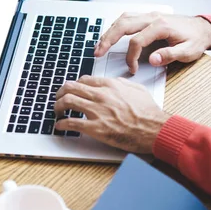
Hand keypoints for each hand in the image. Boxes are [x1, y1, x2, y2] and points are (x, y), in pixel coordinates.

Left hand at [54, 76, 170, 153]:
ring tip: (56, 111)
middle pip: (71, 88)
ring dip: (58, 106)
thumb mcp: (137, 89)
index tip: (71, 90)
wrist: (154, 129)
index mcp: (110, 85)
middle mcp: (101, 95)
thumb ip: (122, 83)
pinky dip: (62, 123)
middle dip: (60, 93)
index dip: (74, 85)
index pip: (84, 80)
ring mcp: (97, 111)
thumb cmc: (148, 112)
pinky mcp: (96, 128)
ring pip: (67, 102)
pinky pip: (72, 122)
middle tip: (58, 99)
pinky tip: (60, 125)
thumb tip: (114, 82)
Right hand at [94, 12, 210, 73]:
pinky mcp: (148, 18)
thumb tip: (152, 60)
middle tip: (97, 53)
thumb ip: (169, 55)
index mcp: (161, 26)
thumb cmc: (195, 40)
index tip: (132, 69)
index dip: (131, 57)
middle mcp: (152, 17)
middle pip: (123, 25)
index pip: (137, 41)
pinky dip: (116, 27)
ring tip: (99, 46)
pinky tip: (110, 36)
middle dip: (108, 39)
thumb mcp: (188, 52)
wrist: (203, 29)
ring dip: (109, 32)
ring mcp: (149, 16)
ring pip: (123, 20)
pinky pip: (127, 19)